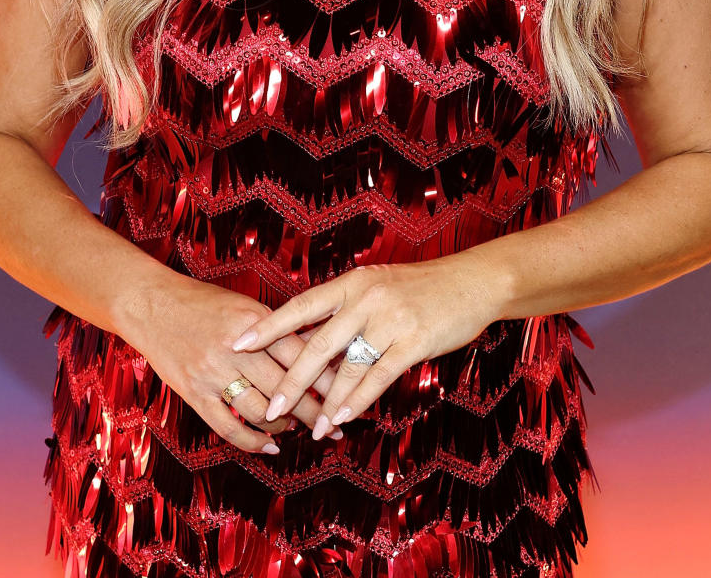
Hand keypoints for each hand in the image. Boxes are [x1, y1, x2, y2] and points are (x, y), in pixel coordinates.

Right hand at [122, 273, 345, 452]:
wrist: (152, 305)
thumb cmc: (202, 302)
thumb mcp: (243, 305)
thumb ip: (275, 329)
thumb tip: (314, 353)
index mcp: (254, 322)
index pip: (300, 355)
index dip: (326, 378)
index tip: (346, 393)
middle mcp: (236, 349)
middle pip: (286, 387)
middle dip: (315, 411)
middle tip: (334, 426)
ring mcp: (213, 374)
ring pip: (260, 411)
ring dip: (285, 425)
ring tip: (300, 429)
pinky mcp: (194, 394)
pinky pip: (229, 427)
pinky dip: (253, 441)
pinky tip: (271, 445)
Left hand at [229, 256, 496, 438]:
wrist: (472, 281)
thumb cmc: (423, 288)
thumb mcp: (379, 286)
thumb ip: (348, 309)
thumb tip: (313, 338)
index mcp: (352, 282)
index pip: (300, 306)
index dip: (268, 327)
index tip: (237, 344)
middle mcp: (365, 297)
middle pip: (316, 344)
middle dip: (291, 380)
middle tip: (270, 408)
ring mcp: (389, 318)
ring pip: (345, 367)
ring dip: (325, 402)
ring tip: (308, 429)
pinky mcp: (412, 340)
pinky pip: (377, 376)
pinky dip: (357, 400)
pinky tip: (343, 418)